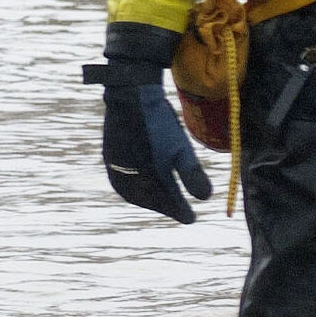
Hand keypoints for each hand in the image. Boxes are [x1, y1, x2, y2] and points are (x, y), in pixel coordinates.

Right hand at [87, 32, 209, 223]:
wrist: (131, 97)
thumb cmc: (159, 124)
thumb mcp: (182, 150)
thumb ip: (193, 175)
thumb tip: (205, 199)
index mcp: (147, 179)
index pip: (167, 204)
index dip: (180, 212)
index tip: (192, 219)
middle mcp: (128, 178)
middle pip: (149, 201)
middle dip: (164, 206)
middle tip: (178, 211)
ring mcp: (116, 168)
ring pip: (133, 193)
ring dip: (148, 199)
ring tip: (162, 200)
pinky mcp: (109, 157)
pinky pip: (122, 181)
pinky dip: (135, 188)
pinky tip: (142, 184)